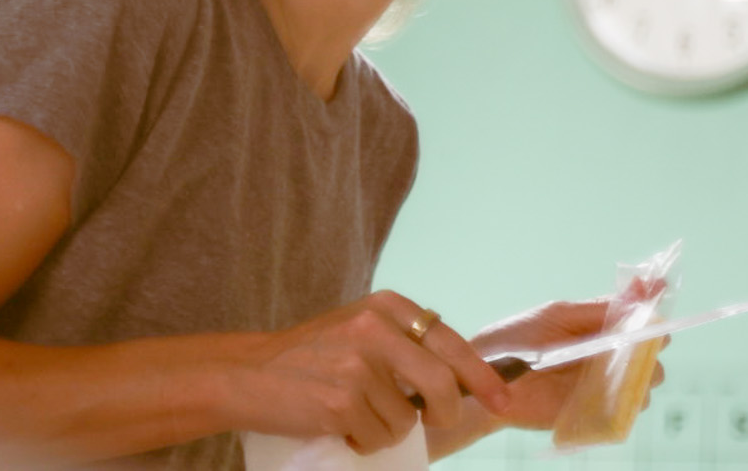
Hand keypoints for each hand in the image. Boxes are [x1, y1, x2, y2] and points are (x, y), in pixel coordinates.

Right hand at [238, 290, 511, 452]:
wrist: (245, 374)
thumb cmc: (308, 357)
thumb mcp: (359, 329)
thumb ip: (403, 342)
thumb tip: (459, 377)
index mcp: (387, 305)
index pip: (450, 342)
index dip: (480, 375)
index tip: (502, 398)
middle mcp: (376, 327)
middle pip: (441, 382)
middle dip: (447, 411)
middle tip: (438, 421)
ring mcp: (358, 364)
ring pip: (406, 418)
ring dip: (387, 428)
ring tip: (355, 415)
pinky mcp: (341, 400)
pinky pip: (378, 436)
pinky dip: (364, 441)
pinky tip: (339, 426)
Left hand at [471, 283, 668, 431]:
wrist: (485, 380)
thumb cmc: (518, 339)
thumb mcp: (560, 315)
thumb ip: (600, 308)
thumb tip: (645, 288)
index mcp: (600, 325)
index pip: (641, 319)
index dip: (654, 315)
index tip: (659, 310)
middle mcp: (606, 355)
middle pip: (649, 355)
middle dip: (652, 352)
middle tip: (638, 351)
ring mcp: (600, 385)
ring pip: (641, 385)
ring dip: (641, 381)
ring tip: (623, 376)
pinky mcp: (590, 413)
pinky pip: (621, 414)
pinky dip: (625, 407)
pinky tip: (613, 398)